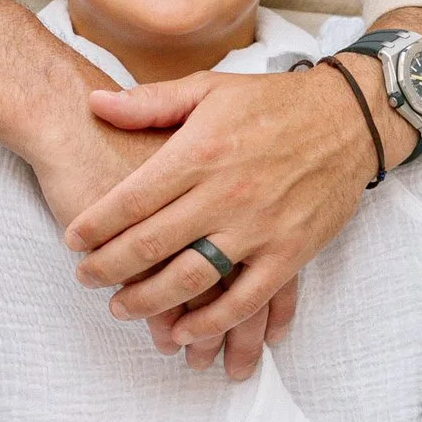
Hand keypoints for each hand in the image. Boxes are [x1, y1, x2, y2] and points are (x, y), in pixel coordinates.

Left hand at [64, 65, 372, 365]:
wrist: (349, 118)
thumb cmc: (273, 102)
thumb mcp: (209, 88)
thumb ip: (149, 102)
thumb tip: (94, 105)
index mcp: (199, 150)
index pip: (131, 199)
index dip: (94, 225)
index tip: (72, 240)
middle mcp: (226, 192)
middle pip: (151, 244)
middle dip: (109, 268)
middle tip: (85, 278)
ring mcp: (260, 227)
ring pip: (191, 278)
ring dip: (149, 302)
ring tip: (120, 308)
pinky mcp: (290, 252)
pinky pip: (245, 299)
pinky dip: (211, 322)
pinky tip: (183, 332)